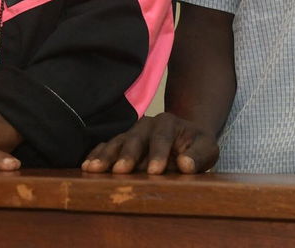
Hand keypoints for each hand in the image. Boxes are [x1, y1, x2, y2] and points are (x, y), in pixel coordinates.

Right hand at [81, 113, 218, 174]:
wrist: (184, 138)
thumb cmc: (195, 146)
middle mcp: (146, 124)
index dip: (158, 154)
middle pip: (135, 138)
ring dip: (105, 156)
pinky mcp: (121, 141)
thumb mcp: (207, 148)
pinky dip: (96, 155)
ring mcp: (131, 132)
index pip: (162, 138)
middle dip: (128, 155)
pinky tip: (87, 165)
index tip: (155, 171)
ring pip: (117, 142)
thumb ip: (199, 156)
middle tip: (120, 171)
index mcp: (168, 123)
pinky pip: (106, 146)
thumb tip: (185, 165)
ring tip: (93, 169)